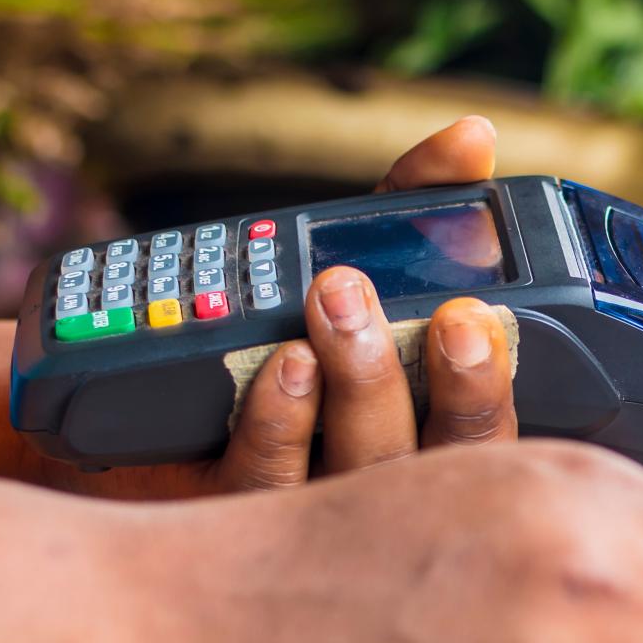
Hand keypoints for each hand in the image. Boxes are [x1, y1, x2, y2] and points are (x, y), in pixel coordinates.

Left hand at [196, 116, 515, 490]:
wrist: (145, 406)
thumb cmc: (283, 334)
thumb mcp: (353, 263)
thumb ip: (419, 203)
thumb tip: (474, 137)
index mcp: (437, 428)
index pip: (495, 429)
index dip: (496, 386)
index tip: (479, 318)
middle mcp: (393, 478)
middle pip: (448, 461)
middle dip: (458, 388)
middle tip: (451, 316)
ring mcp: (319, 503)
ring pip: (366, 469)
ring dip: (364, 380)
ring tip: (340, 298)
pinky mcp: (238, 505)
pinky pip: (268, 475)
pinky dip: (280, 415)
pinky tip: (285, 362)